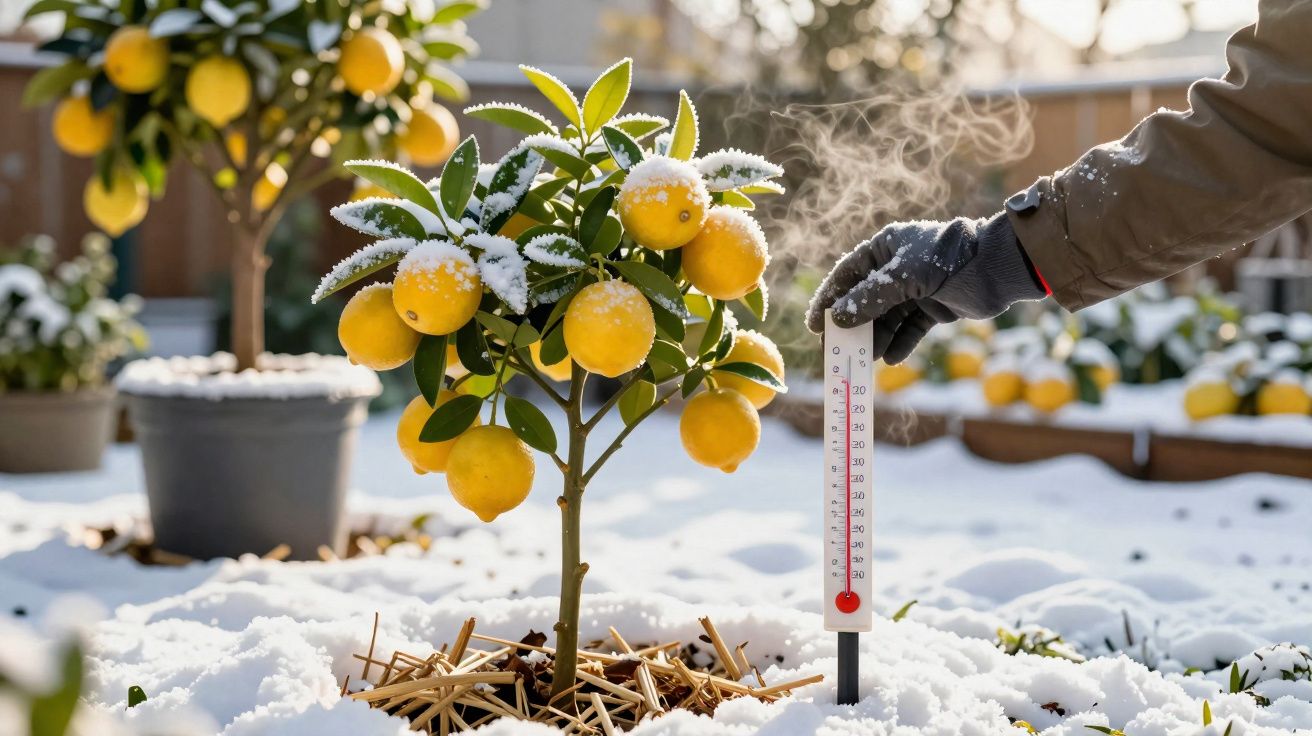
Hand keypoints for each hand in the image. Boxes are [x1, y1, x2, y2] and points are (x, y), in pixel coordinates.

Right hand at [805, 213, 1045, 362]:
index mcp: (885, 249)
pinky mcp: (935, 308)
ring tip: (868, 360)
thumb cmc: (949, 260)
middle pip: (864, 302)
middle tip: (837, 354)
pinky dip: (901, 344)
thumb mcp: (904, 278)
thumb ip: (870, 298)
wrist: (999, 268)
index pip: (847, 276)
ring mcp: (916, 289)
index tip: (815, 326)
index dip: (829, 300)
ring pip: (887, 319)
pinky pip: (911, 329)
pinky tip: (893, 360)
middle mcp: (898, 268)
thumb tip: (837, 320)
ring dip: (877, 339)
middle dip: (853, 328)